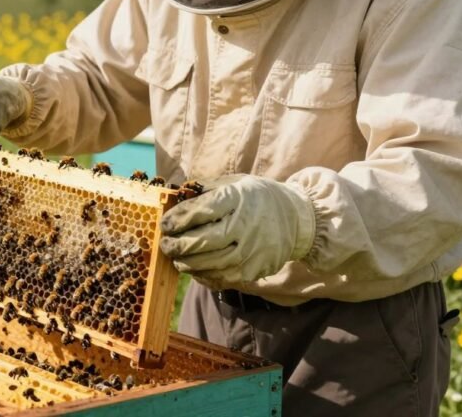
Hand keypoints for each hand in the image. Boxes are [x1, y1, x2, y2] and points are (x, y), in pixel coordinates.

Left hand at [158, 174, 315, 286]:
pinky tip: (194, 268)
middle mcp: (245, 226)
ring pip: (209, 264)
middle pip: (202, 241)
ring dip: (186, 263)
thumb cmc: (256, 197)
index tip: (164, 224)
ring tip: (176, 257)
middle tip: (165, 244)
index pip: (200, 211)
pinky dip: (203, 275)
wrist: (297, 219)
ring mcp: (251, 251)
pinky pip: (222, 278)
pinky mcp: (254, 271)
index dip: (177, 219)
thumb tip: (174, 197)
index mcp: (237, 199)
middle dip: (177, 245)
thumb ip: (205, 190)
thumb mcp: (234, 183)